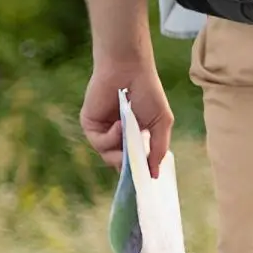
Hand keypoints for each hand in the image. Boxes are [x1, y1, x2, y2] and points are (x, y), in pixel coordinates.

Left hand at [80, 59, 172, 179]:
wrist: (129, 70)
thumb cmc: (149, 92)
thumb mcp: (161, 122)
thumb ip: (159, 149)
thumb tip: (155, 174)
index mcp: (135, 135)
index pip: (135, 161)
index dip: (139, 171)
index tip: (145, 182)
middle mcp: (118, 136)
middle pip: (120, 163)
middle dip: (129, 166)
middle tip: (136, 166)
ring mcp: (103, 132)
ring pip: (109, 156)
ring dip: (120, 150)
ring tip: (130, 133)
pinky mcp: (90, 126)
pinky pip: (99, 143)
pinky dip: (111, 138)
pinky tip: (120, 124)